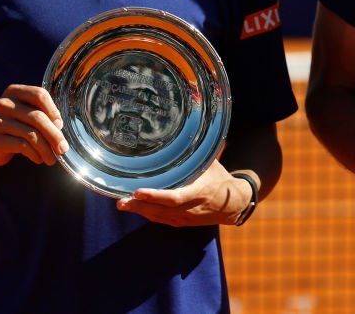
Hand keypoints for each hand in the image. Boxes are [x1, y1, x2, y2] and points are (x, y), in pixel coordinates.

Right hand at [0, 84, 66, 166]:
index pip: (39, 95)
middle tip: (63, 149)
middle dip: (54, 135)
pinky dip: (35, 154)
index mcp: (14, 91)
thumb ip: (42, 114)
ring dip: (46, 149)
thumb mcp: (26, 114)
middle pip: (37, 117)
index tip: (60, 126)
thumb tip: (59, 128)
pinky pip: (21, 146)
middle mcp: (4, 103)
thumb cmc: (13, 126)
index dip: (53, 111)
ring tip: (52, 158)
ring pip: (31, 134)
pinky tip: (39, 159)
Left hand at [116, 161, 252, 226]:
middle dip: (140, 206)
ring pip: (158, 216)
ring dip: (139, 211)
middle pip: (160, 210)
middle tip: (121, 201)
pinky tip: (136, 208)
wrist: (233, 205)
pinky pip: (161, 219)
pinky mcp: (181, 222)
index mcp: (198, 193)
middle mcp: (189, 209)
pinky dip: (147, 214)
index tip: (138, 191)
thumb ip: (197, 153)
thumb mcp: (211, 164)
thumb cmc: (220, 180)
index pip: (173, 197)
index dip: (155, 196)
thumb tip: (188, 132)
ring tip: (122, 204)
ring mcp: (184, 218)